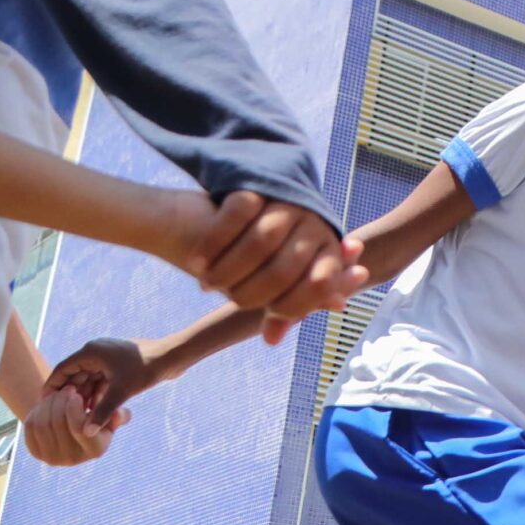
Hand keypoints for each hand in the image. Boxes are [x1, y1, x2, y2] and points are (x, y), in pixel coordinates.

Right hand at [27, 337, 153, 461]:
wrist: (173, 356)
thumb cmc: (146, 369)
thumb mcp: (121, 392)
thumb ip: (103, 412)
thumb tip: (85, 433)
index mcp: (91, 352)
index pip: (62, 370)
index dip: (51, 387)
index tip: (42, 404)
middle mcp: (96, 352)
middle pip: (75, 375)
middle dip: (68, 396)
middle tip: (58, 416)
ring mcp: (107, 358)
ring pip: (89, 380)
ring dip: (84, 397)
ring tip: (76, 418)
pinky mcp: (118, 365)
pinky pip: (101, 381)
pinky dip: (97, 394)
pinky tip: (95, 412)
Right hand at [170, 193, 368, 336]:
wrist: (232, 204)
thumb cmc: (259, 256)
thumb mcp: (276, 281)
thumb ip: (282, 306)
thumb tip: (271, 339)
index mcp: (327, 247)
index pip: (319, 285)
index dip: (287, 308)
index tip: (261, 318)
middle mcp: (314, 221)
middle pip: (284, 269)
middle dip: (250, 293)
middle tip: (227, 300)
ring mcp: (286, 200)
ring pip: (261, 241)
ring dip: (229, 270)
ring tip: (207, 284)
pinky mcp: (257, 185)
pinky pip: (237, 215)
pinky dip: (213, 244)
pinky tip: (197, 262)